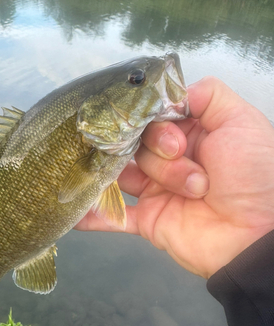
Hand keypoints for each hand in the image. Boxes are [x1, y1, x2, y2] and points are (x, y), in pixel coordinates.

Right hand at [76, 77, 273, 277]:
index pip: (154, 118)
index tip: (179, 141)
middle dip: (159, 154)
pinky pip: (113, 217)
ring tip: (175, 189)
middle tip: (185, 166)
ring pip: (125, 173)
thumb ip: (207, 94)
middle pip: (136, 143)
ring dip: (146, 177)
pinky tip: (70, 212)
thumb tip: (171, 90)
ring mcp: (156, 191)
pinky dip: (93, 215)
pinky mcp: (148, 220)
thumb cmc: (254, 175)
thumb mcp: (240, 121)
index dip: (159, 126)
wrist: (258, 235)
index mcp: (190, 135)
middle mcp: (169, 160)